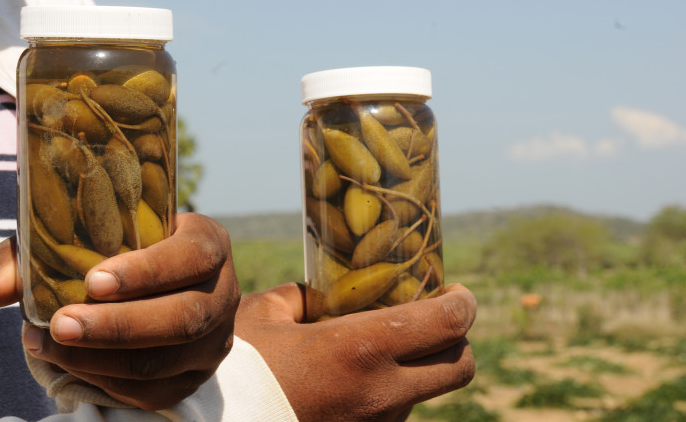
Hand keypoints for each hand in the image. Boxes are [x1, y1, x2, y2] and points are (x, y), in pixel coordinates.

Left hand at [0, 213, 240, 409]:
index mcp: (208, 243)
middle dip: (117, 327)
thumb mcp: (82, 235)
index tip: (92, 282)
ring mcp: (215, 340)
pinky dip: (106, 383)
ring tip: (47, 345)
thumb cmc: (118, 249)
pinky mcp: (197, 376)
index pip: (190, 256)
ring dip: (101, 360)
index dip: (147, 272)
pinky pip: (154, 393)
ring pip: (164, 363)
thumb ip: (34, 254)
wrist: (161, 284)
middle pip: (182, 318)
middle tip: (60, 325)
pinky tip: (69, 365)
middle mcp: (223, 292)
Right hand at [235, 282, 475, 421]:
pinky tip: (356, 382)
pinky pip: (395, 414)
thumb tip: (319, 292)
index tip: (456, 292)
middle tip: (437, 321)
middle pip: (462, 367)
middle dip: (458, 339)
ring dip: (419, 369)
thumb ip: (300, 295)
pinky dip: (390, 394)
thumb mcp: (266, 314)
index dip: (463, 302)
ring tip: (381, 352)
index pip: (447, 324)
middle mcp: (381, 393)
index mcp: (360, 348)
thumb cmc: (238, 367)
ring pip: (428, 393)